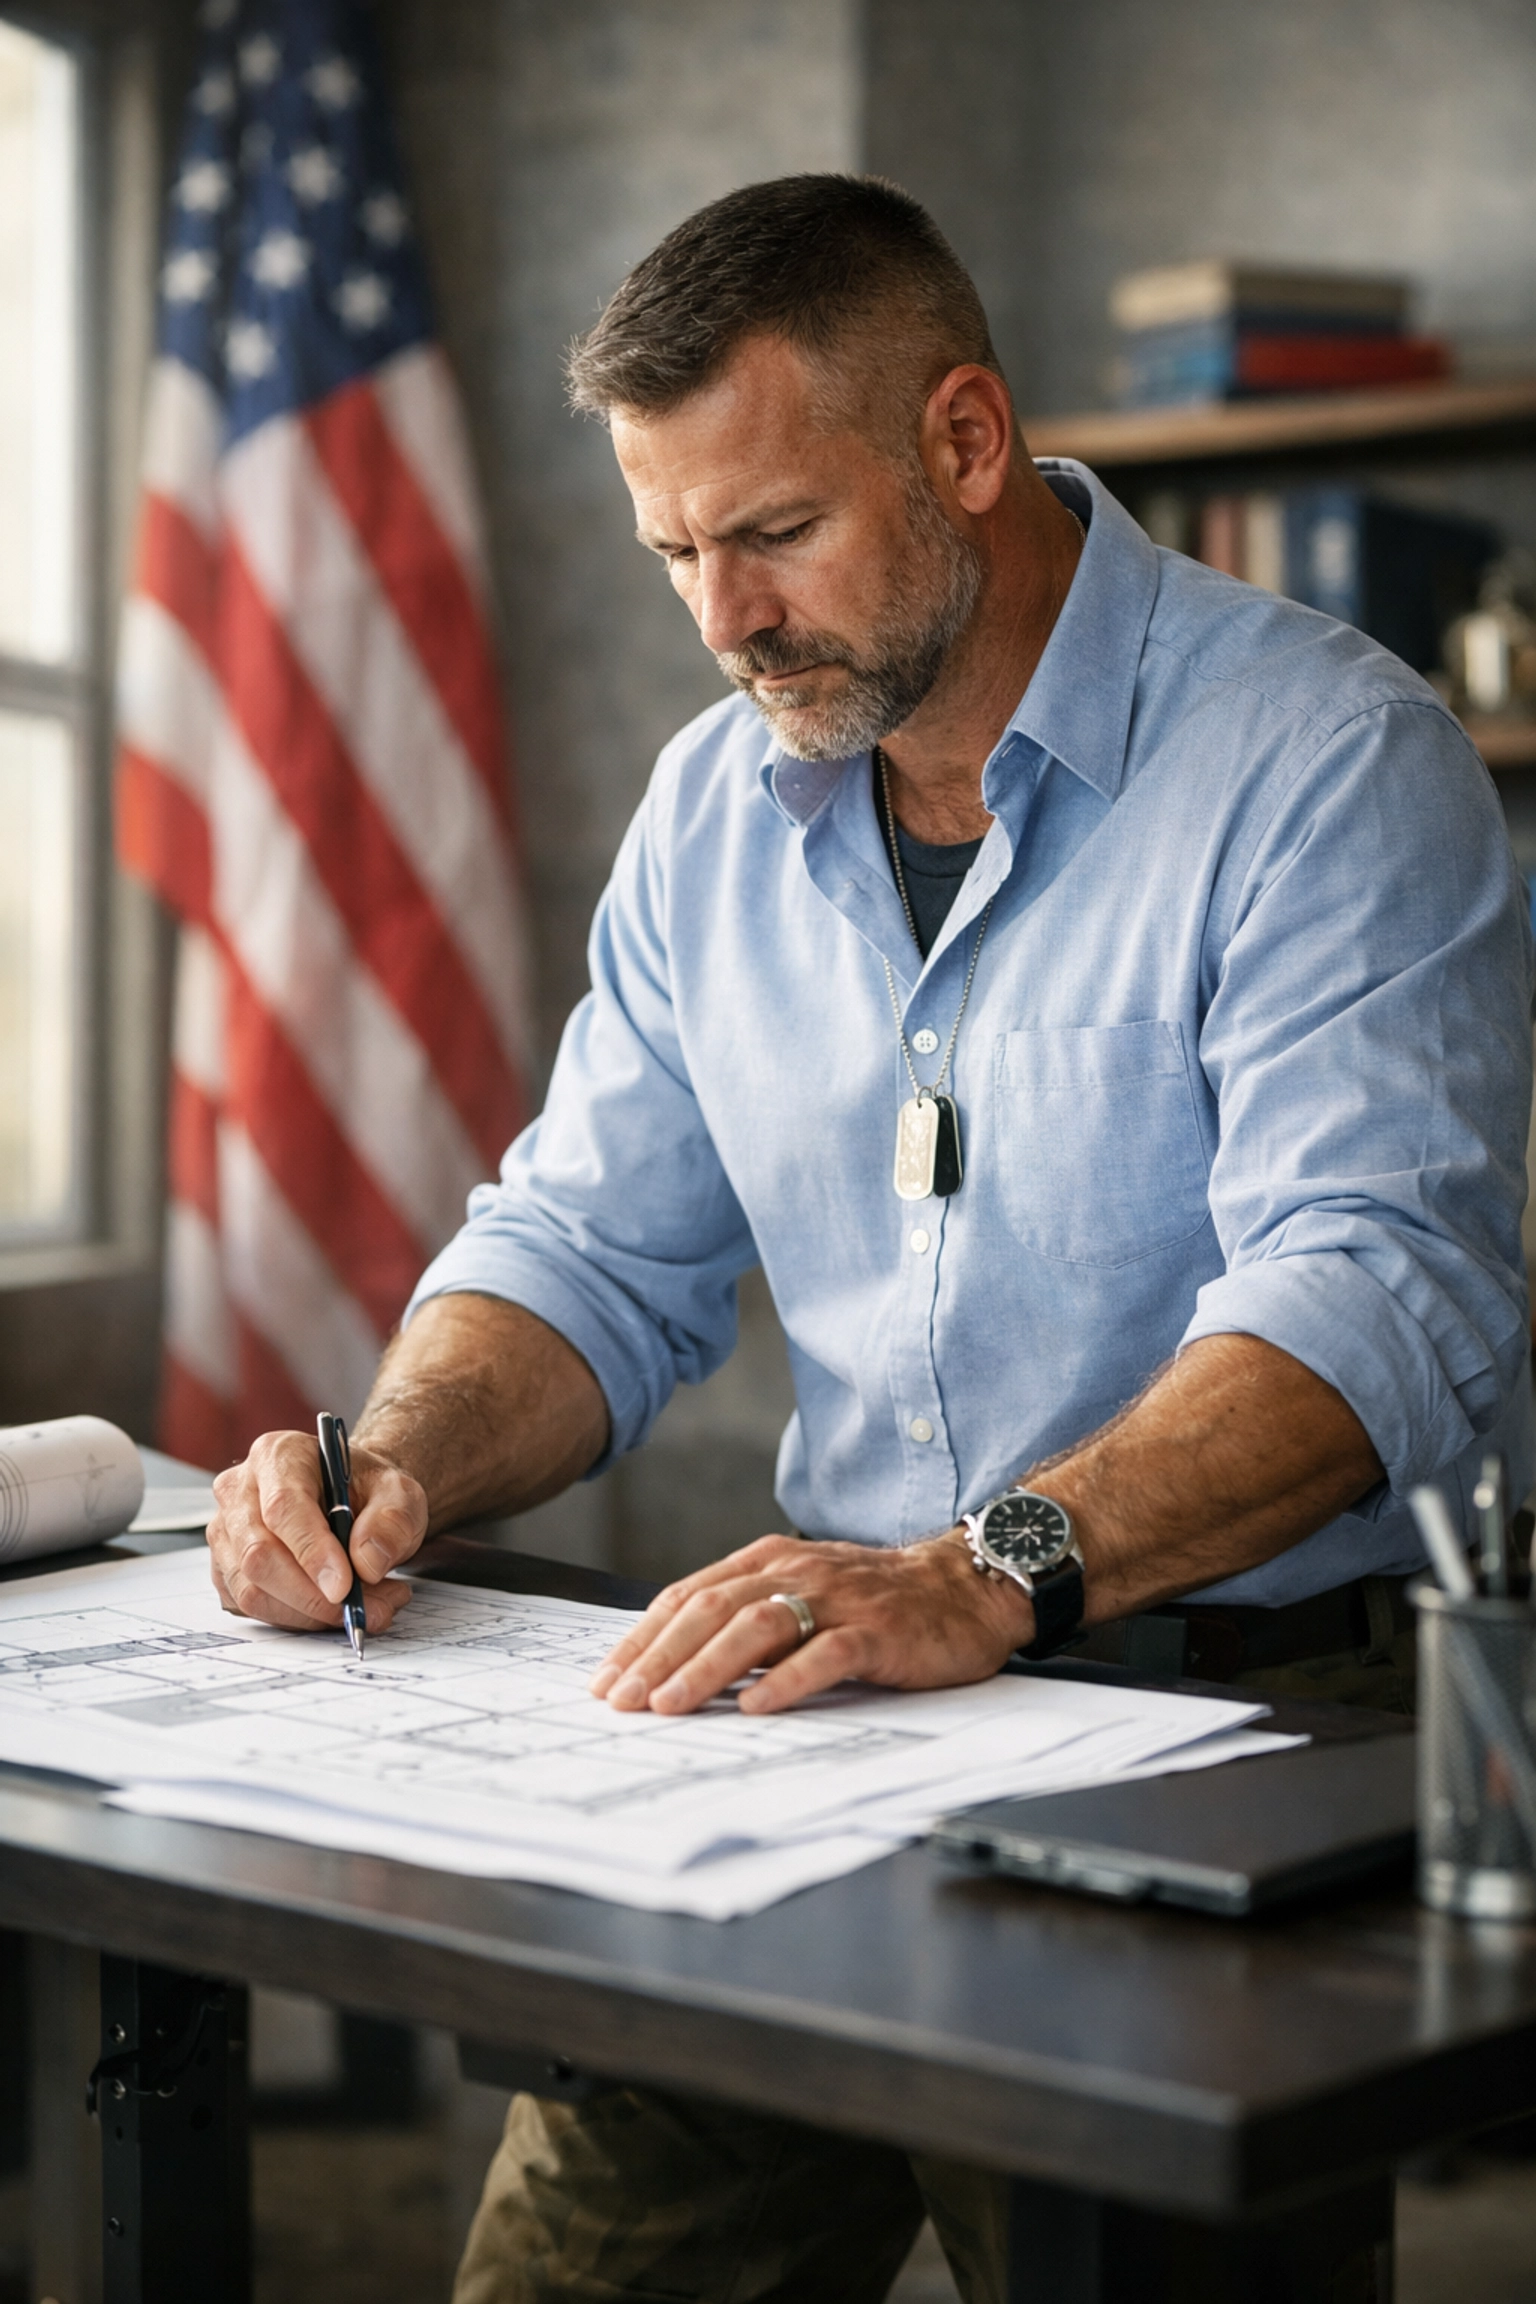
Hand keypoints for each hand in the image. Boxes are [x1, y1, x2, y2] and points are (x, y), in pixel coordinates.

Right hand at [207, 1429, 427, 1635]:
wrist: (352, 1501)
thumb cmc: (367, 1492)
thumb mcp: (399, 1493)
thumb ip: (392, 1521)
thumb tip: (366, 1563)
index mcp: (278, 1455)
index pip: (283, 1506)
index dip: (312, 1551)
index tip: (344, 1587)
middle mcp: (239, 1490)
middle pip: (259, 1555)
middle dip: (314, 1595)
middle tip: (366, 1609)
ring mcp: (226, 1532)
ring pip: (252, 1590)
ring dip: (310, 1613)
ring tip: (363, 1607)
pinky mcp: (225, 1569)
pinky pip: (252, 1608)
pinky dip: (296, 1620)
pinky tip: (333, 1609)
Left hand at [588, 1529, 1034, 1715]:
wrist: (964, 1586)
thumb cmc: (876, 1600)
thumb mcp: (803, 1593)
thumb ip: (748, 1617)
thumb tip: (677, 1666)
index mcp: (770, 1561)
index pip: (689, 1596)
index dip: (643, 1638)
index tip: (607, 1679)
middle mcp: (797, 1572)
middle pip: (712, 1609)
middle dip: (658, 1657)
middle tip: (622, 1700)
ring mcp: (839, 1601)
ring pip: (758, 1627)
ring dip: (707, 1667)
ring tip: (670, 1705)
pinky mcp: (878, 1632)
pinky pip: (826, 1654)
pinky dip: (787, 1681)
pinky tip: (756, 1708)